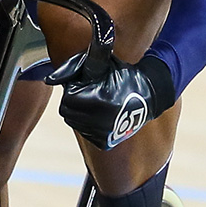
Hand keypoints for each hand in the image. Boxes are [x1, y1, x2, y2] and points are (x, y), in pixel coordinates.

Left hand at [57, 54, 175, 149]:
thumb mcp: (101, 63)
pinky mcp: (105, 142)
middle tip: (91, 93)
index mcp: (100, 100)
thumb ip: (76, 65)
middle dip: (75, 100)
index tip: (89, 83)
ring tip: (97, 102)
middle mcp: (102, 120)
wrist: (149, 96)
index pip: (68, 97)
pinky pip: (84, 132)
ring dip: (80, 112)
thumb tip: (56, 71)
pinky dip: (88, 123)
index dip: (76, 87)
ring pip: (74, 122)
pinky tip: (100, 114)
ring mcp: (104, 133)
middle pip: (67, 111)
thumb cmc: (122, 74)